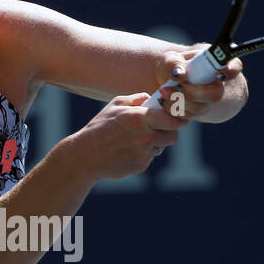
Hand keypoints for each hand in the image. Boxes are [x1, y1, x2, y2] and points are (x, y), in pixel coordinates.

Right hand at [67, 93, 188, 180]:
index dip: (178, 119)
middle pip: (173, 136)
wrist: (85, 156)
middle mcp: (145, 137)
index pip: (172, 119)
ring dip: (155, 142)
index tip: (177, 118)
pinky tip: (127, 150)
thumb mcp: (115, 105)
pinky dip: (143, 153)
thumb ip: (137, 99)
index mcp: (140, 118)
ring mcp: (144, 153)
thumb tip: (153, 98)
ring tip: (136, 139)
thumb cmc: (99, 127)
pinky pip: (150, 157)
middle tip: (162, 129)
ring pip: (161, 146)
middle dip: (170, 132)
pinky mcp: (141, 165)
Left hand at [154, 45, 245, 120]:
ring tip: (164, 91)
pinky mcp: (197, 114)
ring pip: (200, 108)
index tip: (221, 73)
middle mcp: (219, 85)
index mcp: (219, 64)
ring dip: (179, 101)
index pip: (234, 66)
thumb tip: (178, 74)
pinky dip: (174, 109)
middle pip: (215, 94)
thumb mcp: (173, 58)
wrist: (174, 83)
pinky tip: (164, 100)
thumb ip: (174, 62)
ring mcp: (210, 102)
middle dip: (193, 92)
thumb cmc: (177, 66)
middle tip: (177, 85)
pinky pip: (188, 116)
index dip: (230, 70)